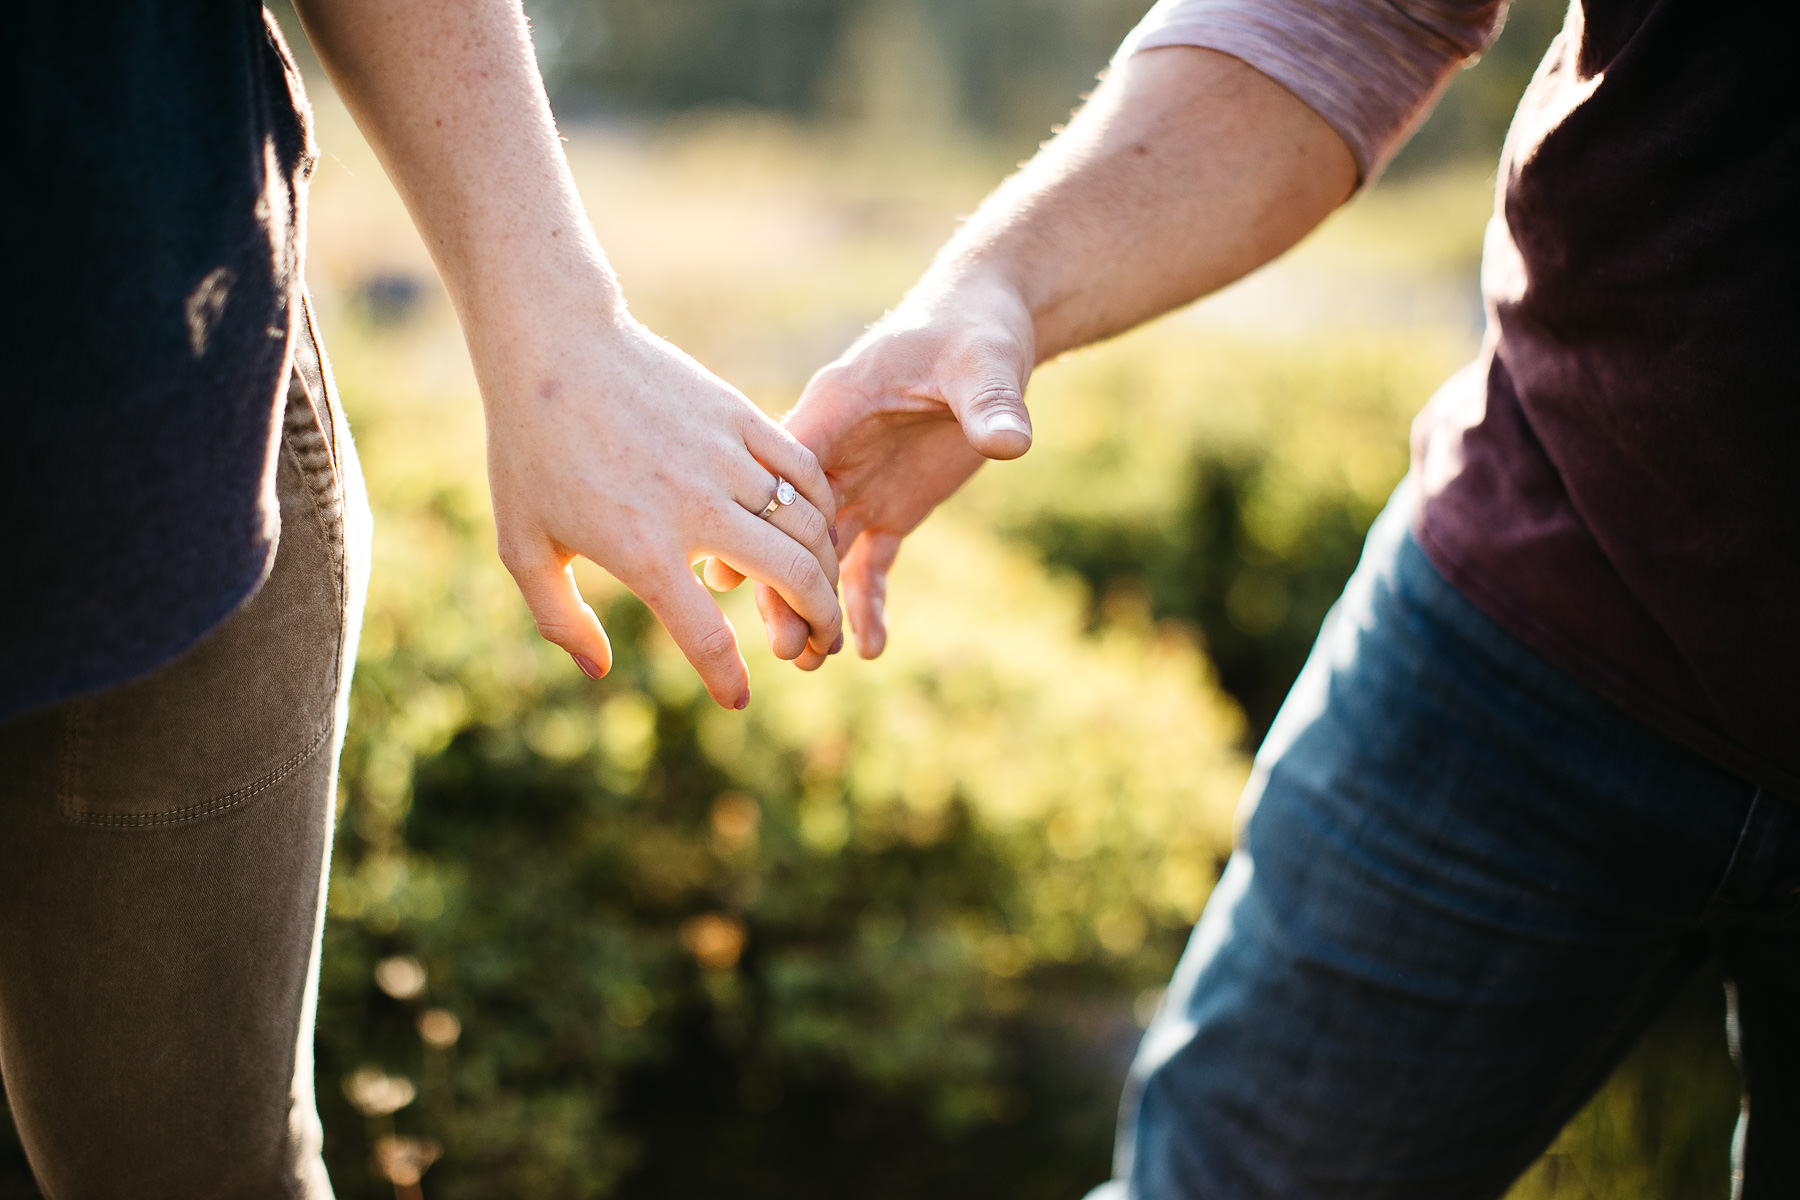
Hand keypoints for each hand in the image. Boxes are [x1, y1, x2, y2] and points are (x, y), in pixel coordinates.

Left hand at [482, 311, 839, 708]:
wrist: (553, 344)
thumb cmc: (529, 449)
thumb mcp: (522, 545)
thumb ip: (559, 618)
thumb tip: (600, 671)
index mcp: (642, 549)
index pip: (705, 636)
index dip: (728, 678)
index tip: (738, 698)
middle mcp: (695, 507)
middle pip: (791, 580)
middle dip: (818, 623)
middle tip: (820, 644)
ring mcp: (725, 458)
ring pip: (807, 528)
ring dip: (828, 571)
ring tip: (824, 592)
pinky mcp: (740, 416)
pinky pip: (804, 472)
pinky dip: (823, 508)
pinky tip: (818, 528)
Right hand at [719, 270, 1036, 660]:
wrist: (987, 331)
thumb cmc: (974, 332)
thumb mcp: (983, 362)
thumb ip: (990, 403)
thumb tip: (1010, 442)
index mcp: (836, 409)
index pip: (785, 473)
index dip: (757, 523)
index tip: (729, 578)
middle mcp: (836, 453)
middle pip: (793, 527)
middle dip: (784, 586)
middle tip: (783, 647)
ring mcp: (860, 484)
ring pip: (822, 556)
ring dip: (813, 606)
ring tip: (810, 664)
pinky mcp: (891, 506)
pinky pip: (872, 562)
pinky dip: (868, 604)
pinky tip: (869, 650)